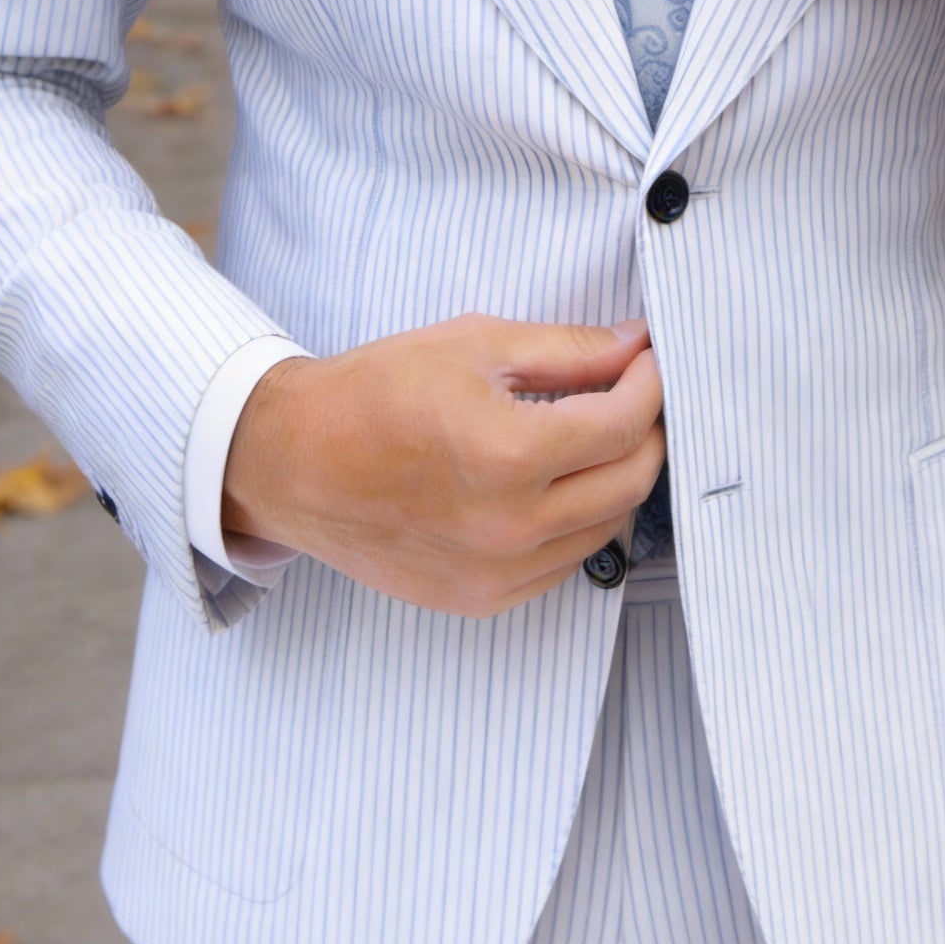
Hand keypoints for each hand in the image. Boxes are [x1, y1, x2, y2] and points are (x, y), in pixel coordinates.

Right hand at [222, 315, 664, 617]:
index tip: (649, 360)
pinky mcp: (481, 599)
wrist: (294, 461)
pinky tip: (555, 483)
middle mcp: (509, 527)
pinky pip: (564, 562)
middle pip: (630, 482)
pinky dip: (578, 520)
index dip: (649, 383)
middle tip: (635, 393)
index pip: (623, 423)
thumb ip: (567, 349)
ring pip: (606, 527)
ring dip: (616, 477)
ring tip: (593, 435)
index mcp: (507, 455)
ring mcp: (496, 573)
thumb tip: (636, 344)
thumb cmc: (374, 393)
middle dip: (647, 431)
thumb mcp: (474, 345)